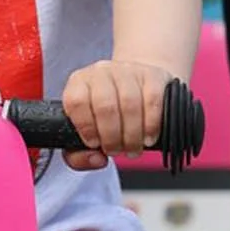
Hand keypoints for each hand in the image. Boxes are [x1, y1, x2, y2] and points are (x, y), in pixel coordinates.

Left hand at [59, 57, 177, 168]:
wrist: (138, 87)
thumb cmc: (108, 115)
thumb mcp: (86, 132)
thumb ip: (79, 155)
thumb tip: (96, 159)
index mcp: (79, 83)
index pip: (76, 101)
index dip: (86, 127)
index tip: (95, 144)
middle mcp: (101, 73)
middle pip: (105, 105)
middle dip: (111, 137)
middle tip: (116, 151)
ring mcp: (128, 71)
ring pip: (130, 104)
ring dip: (132, 135)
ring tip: (132, 149)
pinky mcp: (153, 76)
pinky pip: (153, 101)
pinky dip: (151, 125)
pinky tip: (148, 138)